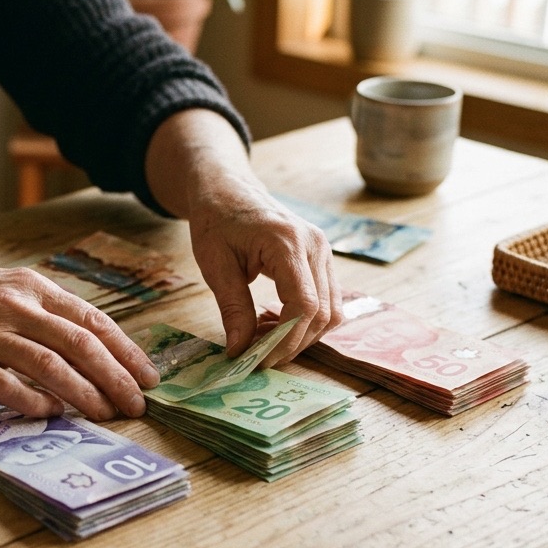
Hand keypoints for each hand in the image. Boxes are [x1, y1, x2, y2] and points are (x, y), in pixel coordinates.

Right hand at [0, 262, 160, 419]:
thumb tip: (92, 347)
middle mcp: (15, 306)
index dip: (125, 352)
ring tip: (106, 415)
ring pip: (50, 367)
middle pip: (80, 344)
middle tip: (138, 405)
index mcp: (31, 286)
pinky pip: (7, 386)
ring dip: (84, 395)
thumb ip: (45, 313)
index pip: (92, 320)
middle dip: (116, 378)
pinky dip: (34, 404)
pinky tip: (52, 417)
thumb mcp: (6, 288)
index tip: (148, 377)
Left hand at [186, 175, 343, 366]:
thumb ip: (233, 308)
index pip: (304, 305)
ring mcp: (324, 250)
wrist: (228, 189)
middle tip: (259, 357)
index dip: (285, 339)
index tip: (259, 359)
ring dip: (303, 335)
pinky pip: (328, 300)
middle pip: (323, 313)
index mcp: (287, 243)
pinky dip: (307, 321)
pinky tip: (276, 325)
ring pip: (332, 311)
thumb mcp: (215, 265)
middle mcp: (315, 245)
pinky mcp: (322, 257)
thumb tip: (240, 351)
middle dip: (294, 343)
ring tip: (265, 342)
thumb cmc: (216, 220)